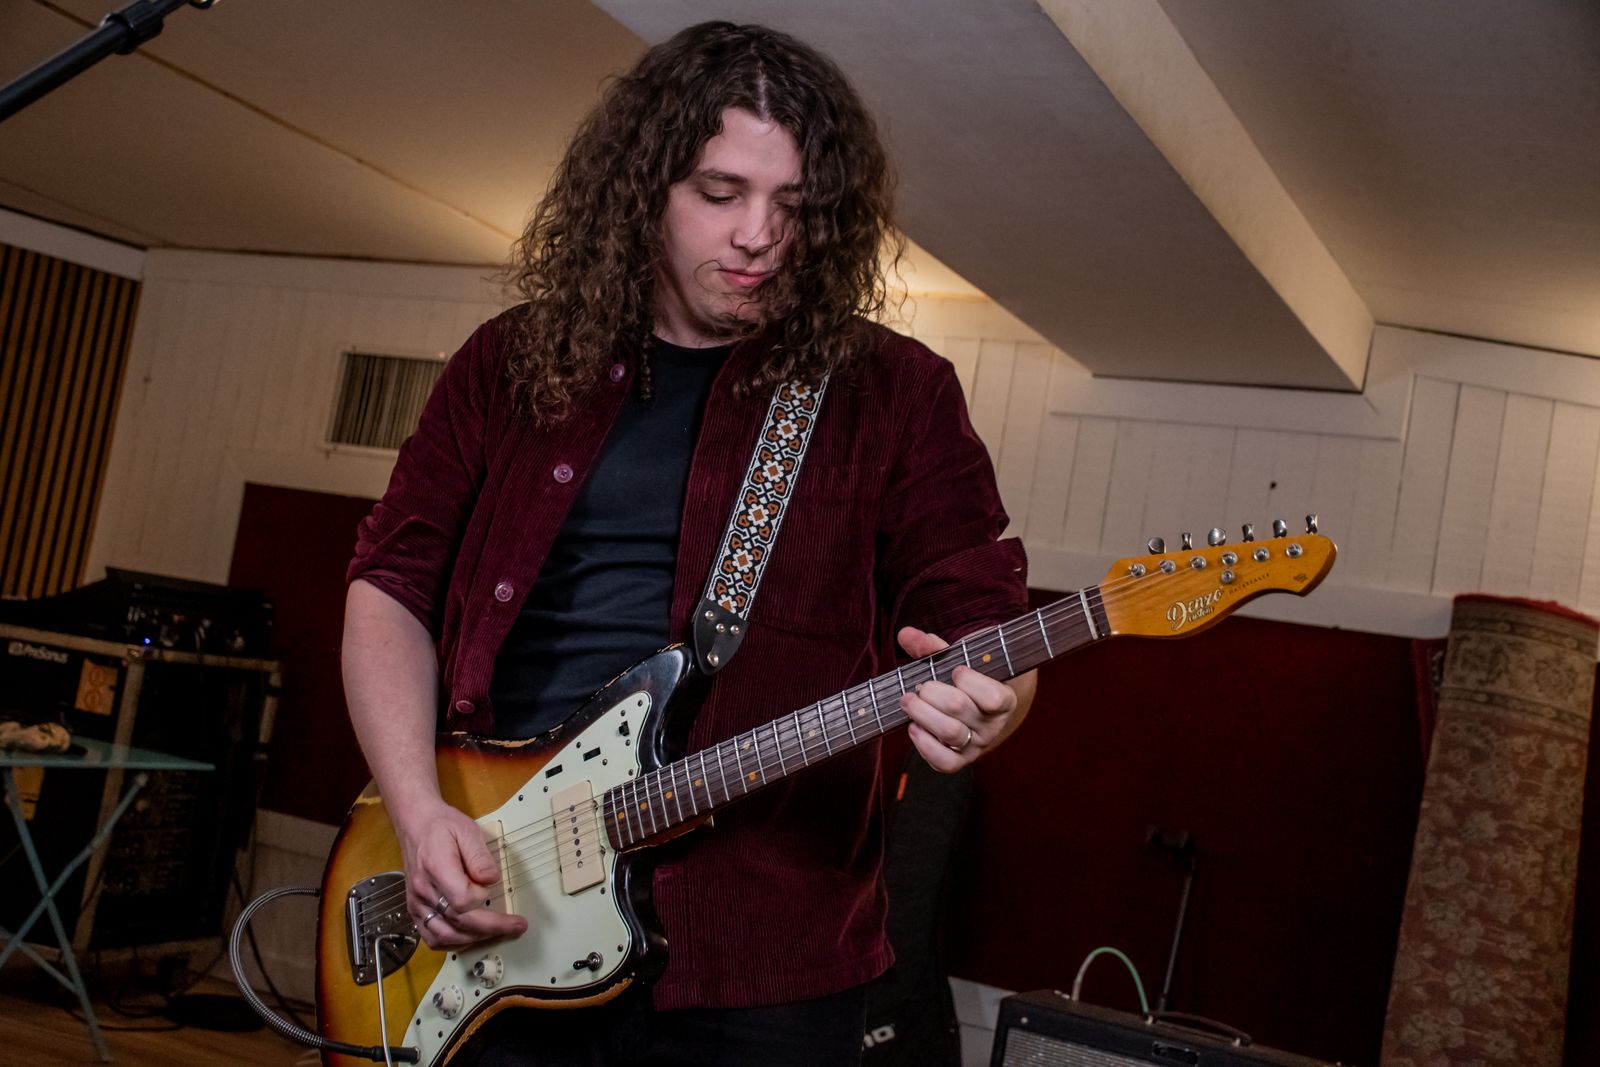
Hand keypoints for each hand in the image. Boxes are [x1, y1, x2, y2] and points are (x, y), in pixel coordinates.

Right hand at [395, 797, 528, 948]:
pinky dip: (453, 942)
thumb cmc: (442, 826)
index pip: (461, 900)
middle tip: (516, 926)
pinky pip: (432, 937)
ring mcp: (417, 902)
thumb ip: (480, 857)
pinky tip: (471, 936)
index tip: (490, 886)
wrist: (415, 824)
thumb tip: (492, 881)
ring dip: (474, 939)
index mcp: (436, 867)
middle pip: (457, 922)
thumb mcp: (467, 830)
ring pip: (444, 936)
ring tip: (497, 932)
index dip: (481, 898)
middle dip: (491, 928)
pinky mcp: (415, 909)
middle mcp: (423, 889)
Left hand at [897, 626, 1032, 771]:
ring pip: (948, 733)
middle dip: (931, 691)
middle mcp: (994, 726)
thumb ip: (934, 647)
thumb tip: (906, 635)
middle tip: (920, 685)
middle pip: (958, 708)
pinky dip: (923, 743)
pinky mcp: (959, 762)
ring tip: (907, 700)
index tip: (957, 670)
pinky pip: (943, 762)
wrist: (979, 709)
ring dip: (921, 712)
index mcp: (1005, 699)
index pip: (992, 696)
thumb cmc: (969, 678)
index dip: (968, 680)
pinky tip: (914, 726)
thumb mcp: (960, 658)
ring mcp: (977, 746)